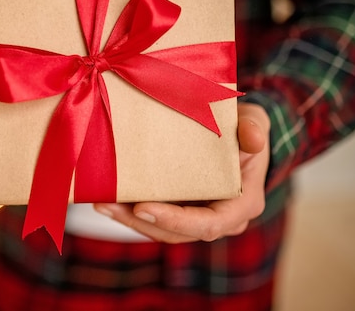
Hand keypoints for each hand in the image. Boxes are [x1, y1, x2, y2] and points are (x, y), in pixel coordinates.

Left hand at [93, 102, 270, 242]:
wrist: (237, 133)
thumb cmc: (245, 127)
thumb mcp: (254, 121)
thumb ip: (254, 127)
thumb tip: (253, 138)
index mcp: (242, 204)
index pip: (209, 224)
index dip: (176, 221)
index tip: (143, 208)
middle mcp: (220, 218)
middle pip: (177, 233)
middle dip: (140, 222)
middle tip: (108, 205)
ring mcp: (197, 216)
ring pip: (161, 230)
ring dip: (128, 219)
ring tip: (101, 203)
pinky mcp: (180, 209)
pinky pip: (154, 218)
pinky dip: (130, 210)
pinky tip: (106, 198)